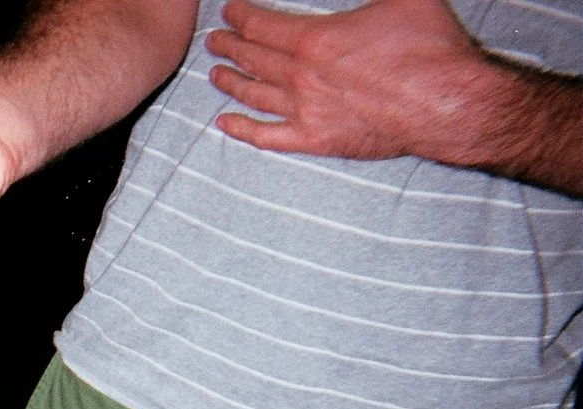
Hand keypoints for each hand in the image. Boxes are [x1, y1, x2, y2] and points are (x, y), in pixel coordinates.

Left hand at [205, 0, 485, 162]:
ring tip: (216, 75)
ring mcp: (305, 111)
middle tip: (215, 42)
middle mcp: (301, 77)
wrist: (446, 102)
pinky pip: (267, 137)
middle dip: (229, 48)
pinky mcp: (316, 140)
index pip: (262, 26)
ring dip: (231, 84)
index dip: (241, 17)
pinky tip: (225, 124)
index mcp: (315, 40)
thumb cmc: (429, 48)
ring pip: (254, 96)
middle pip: (253, 60)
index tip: (230, 13)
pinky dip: (242, 130)